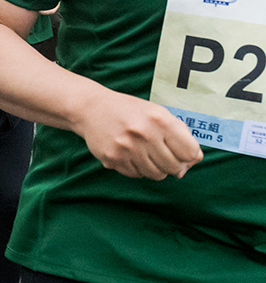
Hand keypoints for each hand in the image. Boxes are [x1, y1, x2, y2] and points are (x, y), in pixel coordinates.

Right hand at [76, 87, 204, 179]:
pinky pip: (136, 175)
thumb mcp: (159, 114)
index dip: (188, 156)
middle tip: (161, 153)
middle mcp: (144, 134)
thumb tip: (187, 167)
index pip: (190, 153)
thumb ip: (180, 136)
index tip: (180, 151)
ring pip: (156, 174)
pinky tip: (130, 154)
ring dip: (155, 167)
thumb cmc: (131, 111)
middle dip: (172, 164)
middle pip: (174, 167)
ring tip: (145, 153)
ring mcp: (127, 148)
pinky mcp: (112, 158)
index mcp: (160, 120)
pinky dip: (137, 168)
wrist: (91, 108)